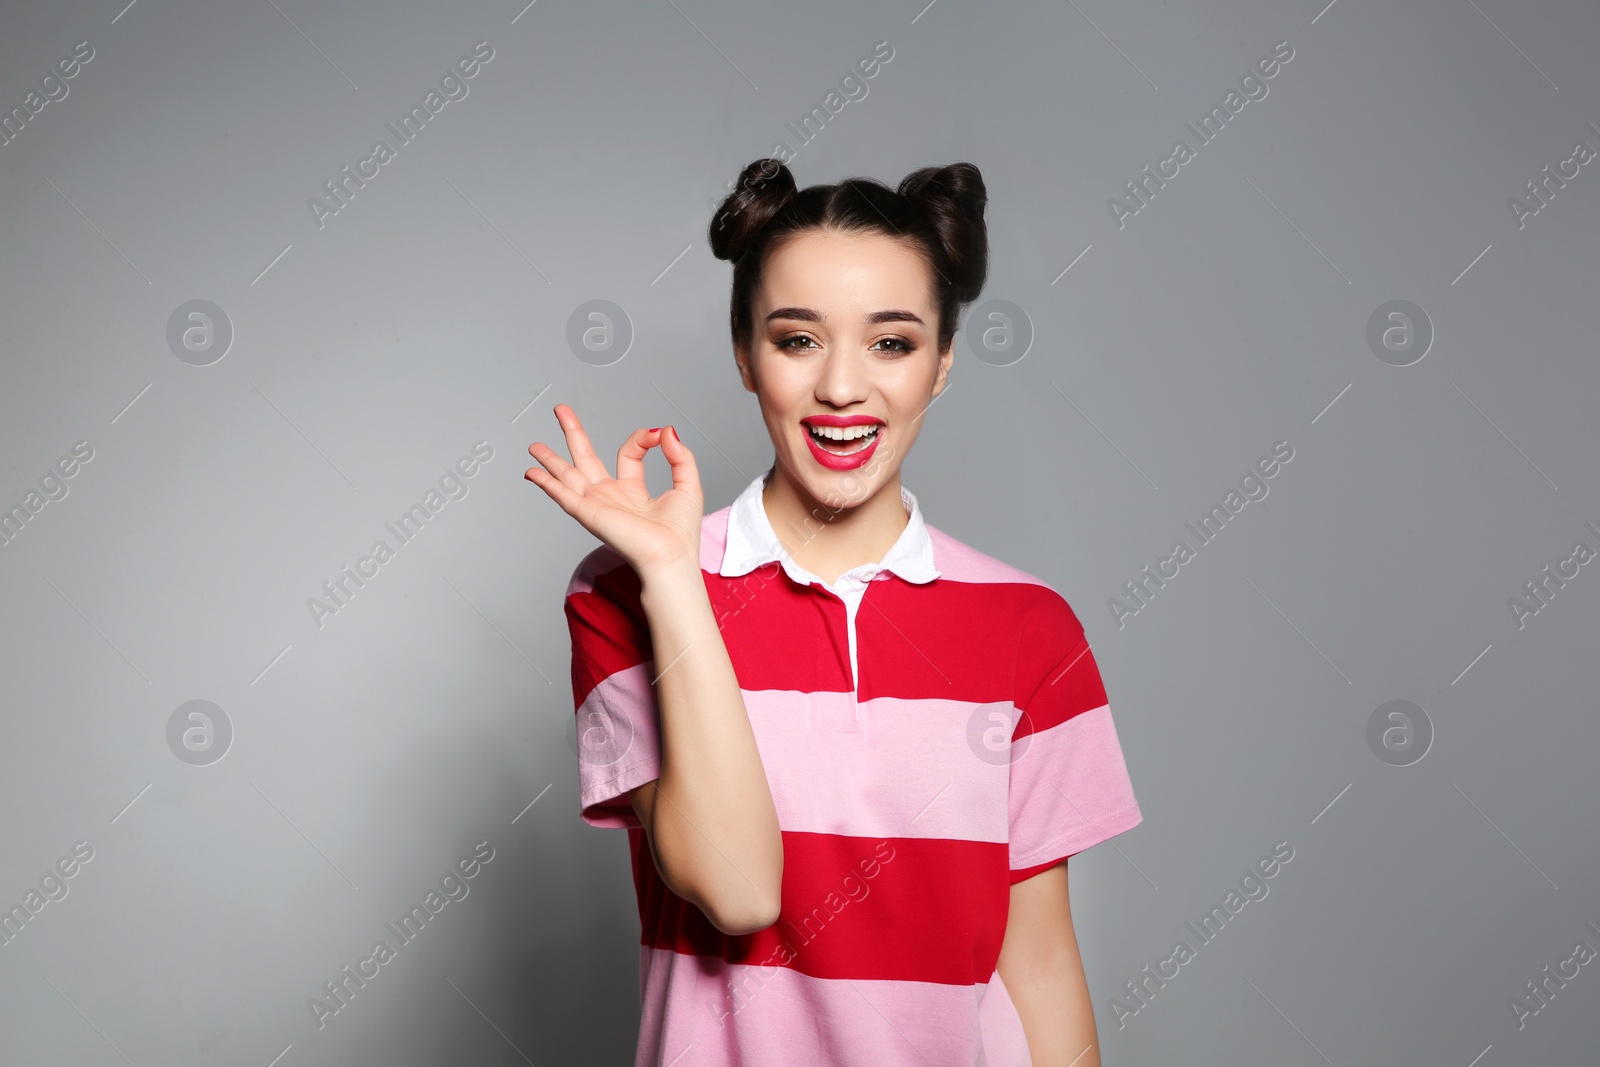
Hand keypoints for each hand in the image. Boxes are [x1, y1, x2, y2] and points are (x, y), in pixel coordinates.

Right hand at [525, 403, 704, 575]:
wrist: (670, 556)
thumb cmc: (681, 533)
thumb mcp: (687, 485)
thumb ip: (679, 456)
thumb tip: (666, 431)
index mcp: (633, 491)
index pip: (628, 453)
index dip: (641, 439)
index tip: (657, 436)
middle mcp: (611, 496)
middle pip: (586, 458)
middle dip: (573, 433)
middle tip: (561, 410)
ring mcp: (597, 504)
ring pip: (567, 475)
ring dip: (549, 460)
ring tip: (534, 445)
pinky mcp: (588, 513)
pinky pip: (562, 495)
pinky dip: (546, 483)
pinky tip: (531, 473)